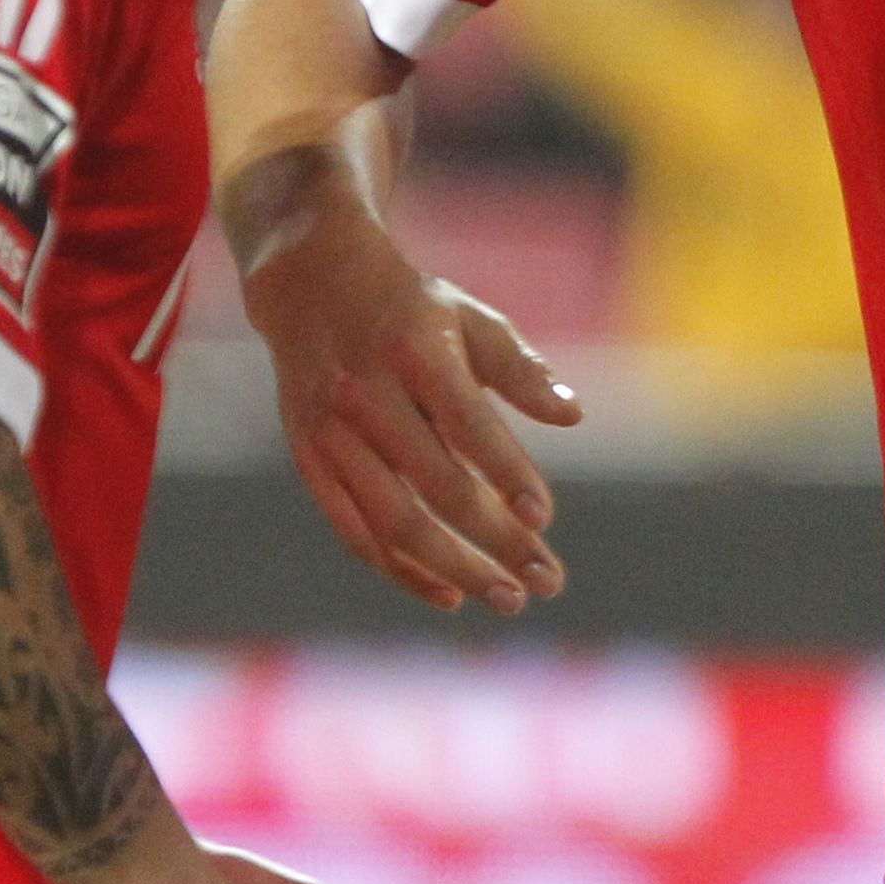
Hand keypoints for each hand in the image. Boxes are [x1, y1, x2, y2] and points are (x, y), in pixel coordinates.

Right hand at [235, 179, 574, 615]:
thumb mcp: (472, 318)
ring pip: (394, 522)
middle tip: (548, 582)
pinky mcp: (311, 462)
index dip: (505, 473)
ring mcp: (331, 433)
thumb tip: (573, 417)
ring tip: (510, 598)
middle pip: (435, 486)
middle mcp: (366, 395)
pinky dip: (402, 570)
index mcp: (415, 350)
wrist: (311, 286)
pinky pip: (356, 532)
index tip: (544, 517)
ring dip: (454, 569)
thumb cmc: (414, 307)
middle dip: (495, 541)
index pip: (466, 422)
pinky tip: (450, 593)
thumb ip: (521, 370)